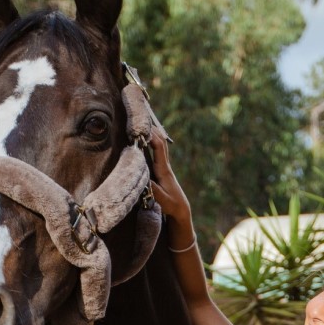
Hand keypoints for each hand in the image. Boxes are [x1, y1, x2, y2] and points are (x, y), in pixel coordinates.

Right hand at [148, 128, 194, 245]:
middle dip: (153, 129)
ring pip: (160, 145)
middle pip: (160, 142)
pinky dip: (154, 141)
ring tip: (146, 121)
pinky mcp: (162, 170)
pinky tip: (149, 137)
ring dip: (154, 133)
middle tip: (144, 115)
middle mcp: (165, 165)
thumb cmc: (171, 205)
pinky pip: (158, 151)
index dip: (152, 137)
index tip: (143, 128)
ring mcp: (164, 166)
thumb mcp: (161, 199)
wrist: (181, 209)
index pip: (158, 148)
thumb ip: (152, 189)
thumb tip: (142, 178)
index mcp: (164, 170)